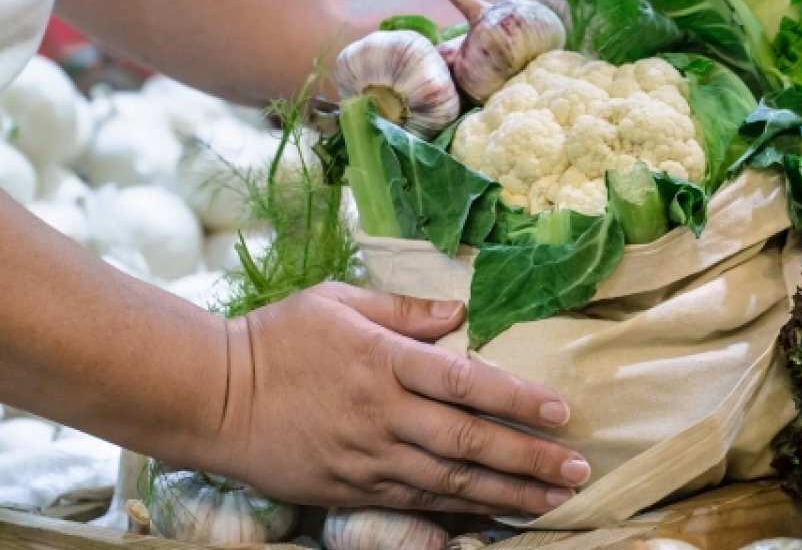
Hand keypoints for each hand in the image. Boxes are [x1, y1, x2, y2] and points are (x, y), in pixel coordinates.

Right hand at [208, 283, 589, 514]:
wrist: (209, 395)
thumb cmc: (276, 337)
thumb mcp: (337, 300)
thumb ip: (403, 308)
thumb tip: (460, 311)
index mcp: (382, 360)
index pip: (465, 381)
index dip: (517, 399)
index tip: (561, 411)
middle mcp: (381, 413)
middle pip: (468, 439)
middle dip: (530, 458)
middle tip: (578, 469)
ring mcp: (366, 457)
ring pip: (449, 480)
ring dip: (507, 491)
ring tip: (553, 499)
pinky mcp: (348, 489)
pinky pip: (413, 503)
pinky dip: (458, 510)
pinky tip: (492, 515)